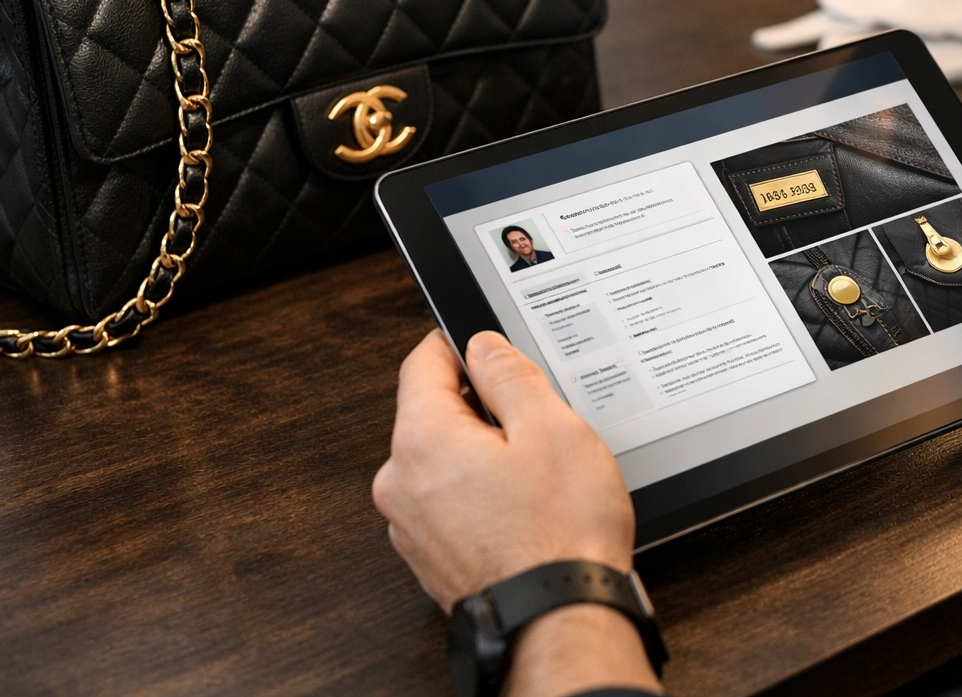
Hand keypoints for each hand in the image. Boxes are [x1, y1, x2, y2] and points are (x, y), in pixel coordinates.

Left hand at [373, 330, 658, 695]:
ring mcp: (411, 526)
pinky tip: (525, 509)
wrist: (560, 619)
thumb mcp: (552, 427)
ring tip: (537, 476)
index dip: (458, 344)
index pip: (421, 362)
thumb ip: (510, 375)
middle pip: (433, 413)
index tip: (487, 345)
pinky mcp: (430, 557)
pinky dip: (480, 496)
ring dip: (482, 455)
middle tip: (535, 422)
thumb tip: (484, 347)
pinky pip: (449, 503)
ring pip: (443, 461)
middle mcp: (401, 484)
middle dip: (480, 407)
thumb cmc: (560, 533)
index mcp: (422, 441)